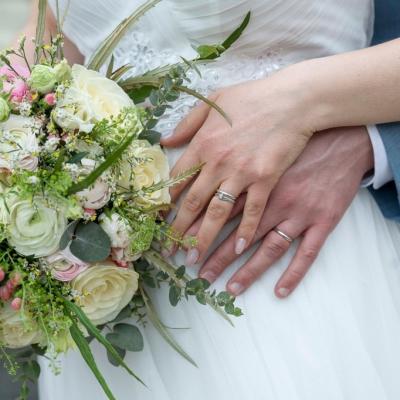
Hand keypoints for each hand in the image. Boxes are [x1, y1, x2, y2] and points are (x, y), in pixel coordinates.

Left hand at [161, 74, 314, 265]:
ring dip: (203, 239)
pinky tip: (236, 249)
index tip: (159, 220)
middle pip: (192, 202)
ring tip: (194, 260)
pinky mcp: (266, 180)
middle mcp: (217, 162)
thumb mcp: (214, 101)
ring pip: (217, 213)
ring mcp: (242, 173)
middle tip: (169, 250)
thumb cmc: (253, 97)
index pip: (176, 180)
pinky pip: (252, 211)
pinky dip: (244, 231)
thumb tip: (166, 140)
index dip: (165, 203)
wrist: (293, 99)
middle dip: (178, 230)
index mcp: (203, 144)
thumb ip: (188, 123)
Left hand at [191, 127, 373, 296]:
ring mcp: (299, 212)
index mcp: (254, 178)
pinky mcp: (323, 220)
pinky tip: (280, 291)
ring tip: (229, 288)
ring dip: (248, 270)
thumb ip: (222, 144)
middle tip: (195, 271)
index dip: (196, 226)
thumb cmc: (294, 136)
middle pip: (238, 233)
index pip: (218, 207)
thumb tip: (173, 143)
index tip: (179, 243)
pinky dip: (294, 273)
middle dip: (214, 254)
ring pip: (268, 247)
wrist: (342, 137)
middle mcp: (273, 199)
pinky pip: (307, 252)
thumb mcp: (256, 132)